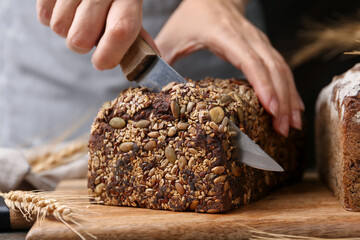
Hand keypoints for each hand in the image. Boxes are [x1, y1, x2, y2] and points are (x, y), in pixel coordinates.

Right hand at [36, 0, 156, 69]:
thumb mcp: (130, 4)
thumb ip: (138, 33)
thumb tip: (150, 58)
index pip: (121, 29)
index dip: (110, 54)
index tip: (101, 63)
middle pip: (80, 37)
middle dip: (83, 44)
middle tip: (90, 33)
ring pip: (59, 28)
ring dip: (68, 29)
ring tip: (79, 15)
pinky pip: (44, 15)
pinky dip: (52, 16)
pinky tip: (66, 7)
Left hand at [155, 0, 304, 136]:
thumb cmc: (190, 17)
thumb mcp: (172, 36)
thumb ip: (162, 60)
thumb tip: (150, 89)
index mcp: (224, 34)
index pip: (250, 60)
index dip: (263, 85)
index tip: (271, 109)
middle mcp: (247, 36)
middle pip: (272, 68)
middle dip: (281, 99)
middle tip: (283, 130)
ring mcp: (258, 41)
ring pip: (281, 68)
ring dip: (289, 96)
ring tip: (292, 125)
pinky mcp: (262, 47)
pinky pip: (280, 67)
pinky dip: (288, 87)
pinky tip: (292, 106)